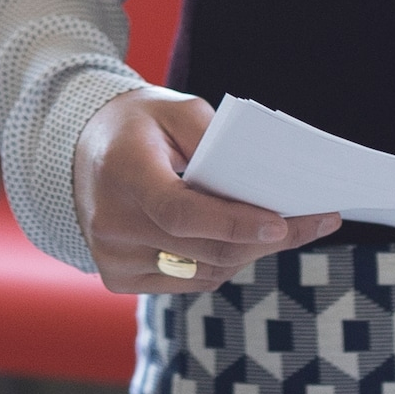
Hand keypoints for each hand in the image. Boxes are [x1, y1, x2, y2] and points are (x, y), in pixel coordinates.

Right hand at [72, 87, 342, 297]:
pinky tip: (234, 241)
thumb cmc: (140, 125)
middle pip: (203, 249)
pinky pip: (187, 283)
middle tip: (314, 223)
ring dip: (247, 255)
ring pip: (202, 273)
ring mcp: (111, 256)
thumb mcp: (178, 111)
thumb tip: (264, 186)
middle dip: (264, 240)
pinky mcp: (116, 278)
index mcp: (123, 172)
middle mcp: (110, 222)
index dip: (234, 224)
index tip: (283, 224)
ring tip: (278, 230)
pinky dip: (219, 266)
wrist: (80, 148)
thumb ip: (216, 143)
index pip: (182, 213)